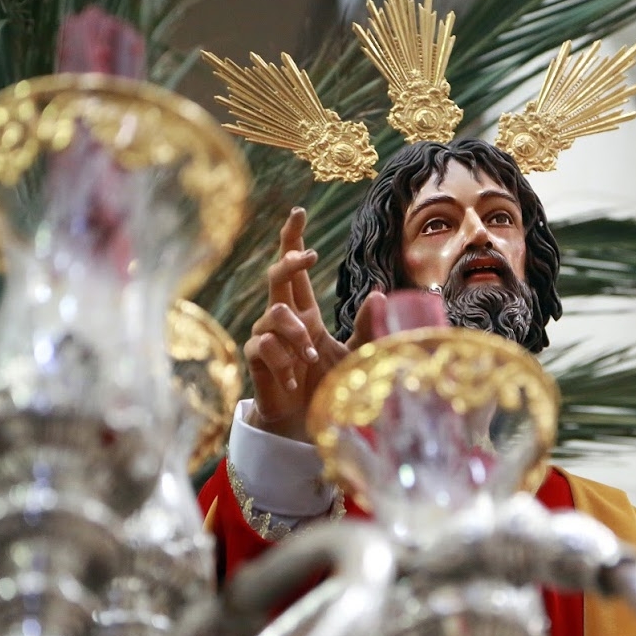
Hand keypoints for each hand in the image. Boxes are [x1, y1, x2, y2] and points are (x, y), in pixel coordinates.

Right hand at [242, 207, 383, 441]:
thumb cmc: (331, 386)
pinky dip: (284, 362)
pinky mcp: (257, 358)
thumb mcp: (358, 354)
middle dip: (289, 259)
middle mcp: (284, 320)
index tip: (298, 212)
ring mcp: (267, 337)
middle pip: (276, 276)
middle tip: (310, 255)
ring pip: (274, 312)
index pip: (296, 270)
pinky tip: (294, 381)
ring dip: (296, 334)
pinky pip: (265, 345)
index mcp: (306, 313)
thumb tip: (379, 293)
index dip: (292, 240)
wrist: (308, 423)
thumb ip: (368, 326)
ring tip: (311, 359)